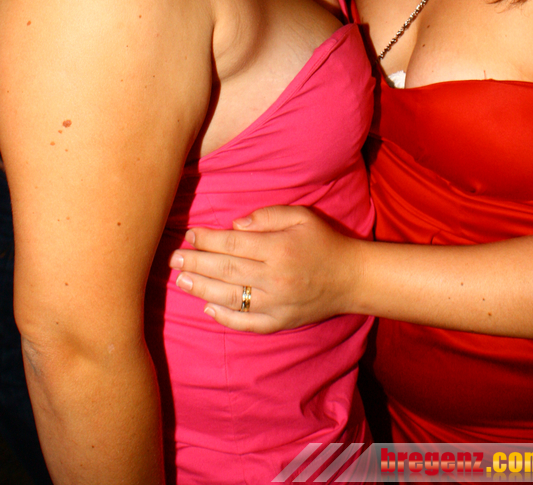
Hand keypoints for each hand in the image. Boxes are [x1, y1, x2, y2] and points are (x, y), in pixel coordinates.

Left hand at [169, 206, 358, 332]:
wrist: (351, 277)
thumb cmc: (324, 241)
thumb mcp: (302, 216)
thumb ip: (268, 216)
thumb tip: (235, 226)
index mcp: (279, 248)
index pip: (233, 244)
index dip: (207, 239)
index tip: (190, 234)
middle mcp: (274, 278)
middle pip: (226, 269)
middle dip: (196, 262)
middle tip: (174, 258)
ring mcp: (276, 303)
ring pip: (230, 297)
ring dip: (202, 288)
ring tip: (181, 280)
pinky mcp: (280, 322)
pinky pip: (246, 323)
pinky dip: (225, 318)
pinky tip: (207, 309)